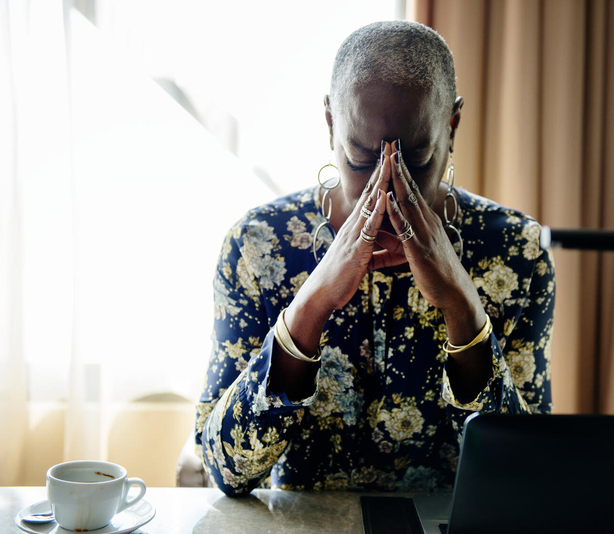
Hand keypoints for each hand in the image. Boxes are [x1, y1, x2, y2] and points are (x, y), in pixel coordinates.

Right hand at [302, 149, 391, 312]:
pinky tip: (384, 197)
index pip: (372, 195)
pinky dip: (377, 211)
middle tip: (392, 143)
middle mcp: (355, 225)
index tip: (391, 154)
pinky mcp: (356, 248)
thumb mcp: (363, 259)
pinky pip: (368, 227)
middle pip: (371, 190)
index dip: (382, 174)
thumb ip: (377, 249)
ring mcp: (354, 235)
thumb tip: (391, 246)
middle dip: (382, 167)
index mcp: (358, 226)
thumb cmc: (341, 276)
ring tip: (390, 160)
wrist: (322, 293)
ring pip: (370, 203)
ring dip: (381, 181)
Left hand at [381, 141, 484, 334]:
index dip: (401, 171)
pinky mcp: (420, 249)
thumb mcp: (412, 251)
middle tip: (390, 143)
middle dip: (399, 166)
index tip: (391, 151)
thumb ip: (396, 239)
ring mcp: (425, 233)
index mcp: (425, 221)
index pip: (411, 190)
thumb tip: (381, 231)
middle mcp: (427, 222)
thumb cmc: (434, 272)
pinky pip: (405, 227)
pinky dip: (395, 211)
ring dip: (398, 181)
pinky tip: (387, 198)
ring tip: (388, 160)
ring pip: (408, 202)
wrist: (454, 293)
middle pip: (410, 189)